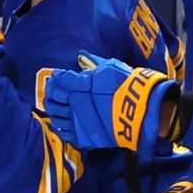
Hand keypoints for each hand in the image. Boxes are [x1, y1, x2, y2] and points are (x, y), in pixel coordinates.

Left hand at [43, 51, 176, 153]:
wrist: (141, 111)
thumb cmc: (128, 86)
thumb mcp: (111, 68)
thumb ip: (94, 64)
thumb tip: (81, 57)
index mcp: (79, 85)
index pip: (59, 81)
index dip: (56, 79)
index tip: (57, 77)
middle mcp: (73, 103)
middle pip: (52, 99)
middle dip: (51, 95)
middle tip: (53, 92)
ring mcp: (77, 120)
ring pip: (55, 116)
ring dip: (54, 111)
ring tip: (57, 108)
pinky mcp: (83, 136)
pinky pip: (64, 132)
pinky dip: (61, 127)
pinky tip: (64, 122)